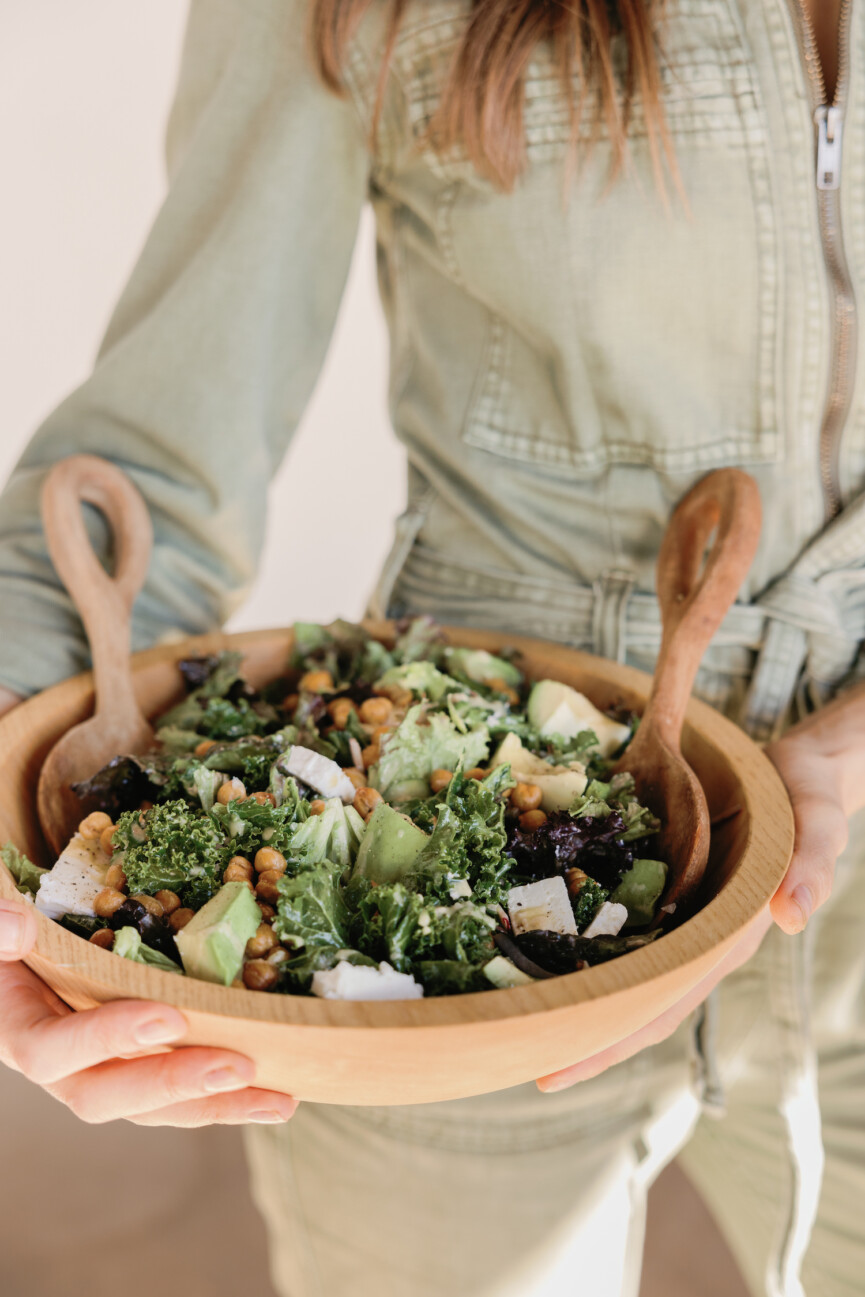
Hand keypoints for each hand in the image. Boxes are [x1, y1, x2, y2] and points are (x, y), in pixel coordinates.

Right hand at [0, 897, 296, 1125]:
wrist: (18, 945)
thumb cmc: (4, 934)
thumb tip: (18, 927)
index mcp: (18, 1029)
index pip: (54, 1051)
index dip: (108, 1039)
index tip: (167, 1018)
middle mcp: (61, 1062)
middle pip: (109, 1094)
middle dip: (176, 1083)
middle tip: (239, 1066)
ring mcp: (101, 1067)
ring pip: (154, 1104)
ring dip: (217, 1105)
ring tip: (278, 1098)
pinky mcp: (138, 1060)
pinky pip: (178, 1088)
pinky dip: (226, 1094)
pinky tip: (276, 1093)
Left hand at [539, 683, 864, 1091]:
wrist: (796, 773)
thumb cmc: (807, 801)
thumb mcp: (819, 824)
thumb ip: (809, 866)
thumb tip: (790, 916)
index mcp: (726, 937)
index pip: (663, 1002)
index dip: (613, 1038)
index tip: (561, 1067)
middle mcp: (694, 935)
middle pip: (628, 998)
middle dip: (575, 1030)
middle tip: (513, 1051)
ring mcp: (674, 911)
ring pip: (616, 964)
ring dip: (568, 986)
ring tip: (512, 1007)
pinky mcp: (659, 881)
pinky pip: (613, 916)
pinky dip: (575, 932)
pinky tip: (534, 936)